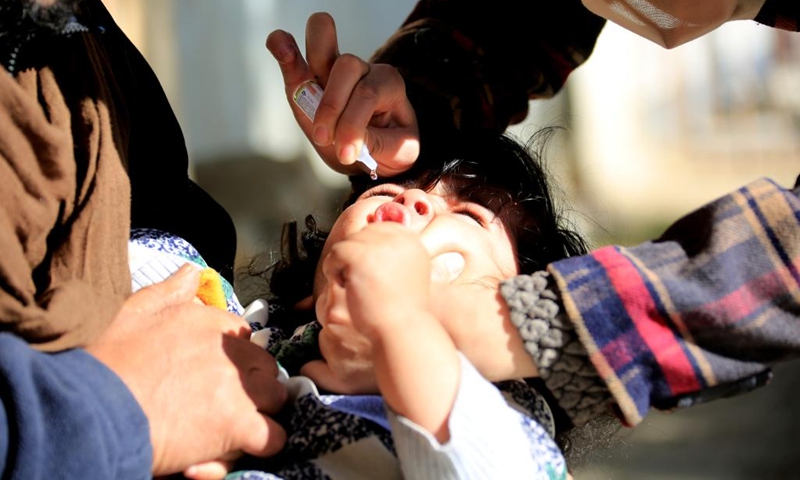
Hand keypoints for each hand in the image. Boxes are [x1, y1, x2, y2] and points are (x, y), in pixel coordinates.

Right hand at [86, 264, 286, 476]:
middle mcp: (232, 353)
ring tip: (234, 425)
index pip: (244, 337)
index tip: (215, 374)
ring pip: (275, 399)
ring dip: (260, 412)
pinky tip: (240, 446)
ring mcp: (240, 390)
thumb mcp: (134, 312)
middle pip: (264, 368)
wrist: (94, 409)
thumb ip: (169, 291)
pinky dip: (263, 444)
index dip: (233, 359)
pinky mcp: (240, 426)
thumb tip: (191, 271)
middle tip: (226, 403)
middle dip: (251, 384)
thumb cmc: (107, 362)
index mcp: (211, 323)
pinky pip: (274, 437)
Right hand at [266, 12, 418, 176]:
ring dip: (303, 60)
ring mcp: (333, 73)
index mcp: (388, 84)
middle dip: (331, 105)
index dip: (353, 126)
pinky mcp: (308, 82)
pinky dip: (284, 50)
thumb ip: (377, 144)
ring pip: (321, 51)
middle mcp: (362, 70)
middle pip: (347, 65)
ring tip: (287, 56)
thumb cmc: (390, 147)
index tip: (346, 155)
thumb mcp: (398, 152)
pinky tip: (278, 44)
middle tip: (323, 139)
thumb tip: (348, 140)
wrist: (377, 153)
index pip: (367, 94)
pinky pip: (295, 61)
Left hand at [319, 222, 430, 340]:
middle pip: (362, 234)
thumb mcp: (409, 275)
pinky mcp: (358, 256)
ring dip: (345, 265)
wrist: (402, 330)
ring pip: (347, 243)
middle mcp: (396, 237)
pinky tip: (347, 286)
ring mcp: (376, 246)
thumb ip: (395, 256)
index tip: (367, 267)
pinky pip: (336, 254)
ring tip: (357, 286)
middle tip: (363, 281)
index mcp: (411, 241)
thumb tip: (371, 242)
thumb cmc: (404, 312)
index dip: (368, 249)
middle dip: (357, 257)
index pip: (379, 228)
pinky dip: (335, 270)